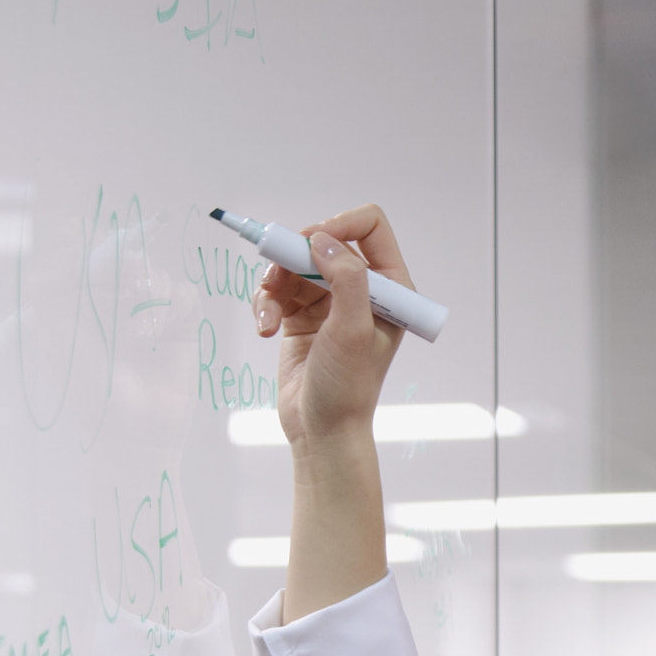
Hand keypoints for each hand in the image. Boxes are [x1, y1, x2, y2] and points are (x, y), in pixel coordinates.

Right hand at [252, 204, 414, 619]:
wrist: (321, 430)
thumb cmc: (347, 387)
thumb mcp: (353, 329)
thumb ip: (346, 278)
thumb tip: (322, 239)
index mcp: (391, 287)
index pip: (370, 227)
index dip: (340, 225)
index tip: (313, 241)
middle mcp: (362, 289)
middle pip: (323, 240)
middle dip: (295, 255)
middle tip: (277, 274)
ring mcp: (330, 301)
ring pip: (293, 264)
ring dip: (274, 283)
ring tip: (268, 315)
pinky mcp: (301, 315)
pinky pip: (277, 289)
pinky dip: (265, 303)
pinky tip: (264, 328)